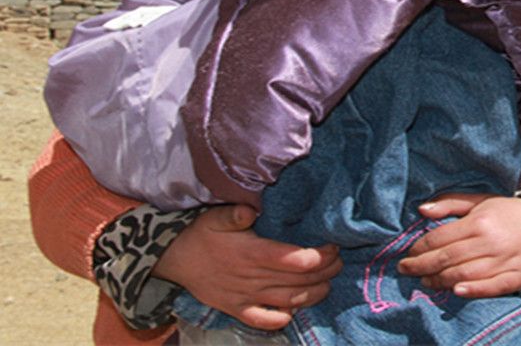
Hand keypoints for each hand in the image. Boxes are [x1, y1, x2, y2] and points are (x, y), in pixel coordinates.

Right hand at [152, 204, 341, 329]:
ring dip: (313, 295)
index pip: (296, 260)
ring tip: (328, 284)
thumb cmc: (201, 233)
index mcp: (252, 253)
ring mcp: (245, 297)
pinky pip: (263, 320)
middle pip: (299, 281)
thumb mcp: (216, 216)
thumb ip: (235, 213)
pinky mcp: (236, 309)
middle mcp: (252, 278)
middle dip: (325, 272)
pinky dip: (283, 318)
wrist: (174, 258)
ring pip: (288, 301)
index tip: (334, 246)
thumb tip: (251, 209)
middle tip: (339, 262)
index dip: (321, 256)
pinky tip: (296, 310)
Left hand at [396, 193, 520, 297]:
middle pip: (448, 258)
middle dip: (422, 266)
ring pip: (464, 275)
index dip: (420, 248)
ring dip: (440, 281)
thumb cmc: (509, 212)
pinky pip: (491, 287)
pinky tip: (456, 291)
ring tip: (426, 282)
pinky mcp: (518, 277)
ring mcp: (505, 261)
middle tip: (406, 270)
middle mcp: (491, 242)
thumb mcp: (480, 201)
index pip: (441, 238)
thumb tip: (421, 210)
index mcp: (480, 221)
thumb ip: (450, 204)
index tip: (408, 254)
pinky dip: (472, 291)